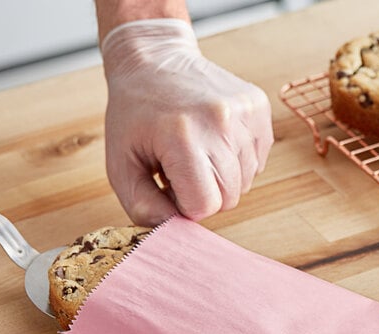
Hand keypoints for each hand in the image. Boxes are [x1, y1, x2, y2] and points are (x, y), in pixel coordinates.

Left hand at [101, 19, 273, 225]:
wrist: (154, 59)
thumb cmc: (134, 116)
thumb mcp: (120, 165)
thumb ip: (141, 206)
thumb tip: (171, 230)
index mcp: (183, 136)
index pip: (204, 206)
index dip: (185, 205)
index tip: (169, 185)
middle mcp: (220, 122)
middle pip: (229, 198)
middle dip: (204, 193)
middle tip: (181, 168)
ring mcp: (244, 112)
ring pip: (245, 182)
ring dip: (221, 177)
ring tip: (197, 152)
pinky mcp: (258, 107)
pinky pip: (257, 161)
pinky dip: (237, 161)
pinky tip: (215, 142)